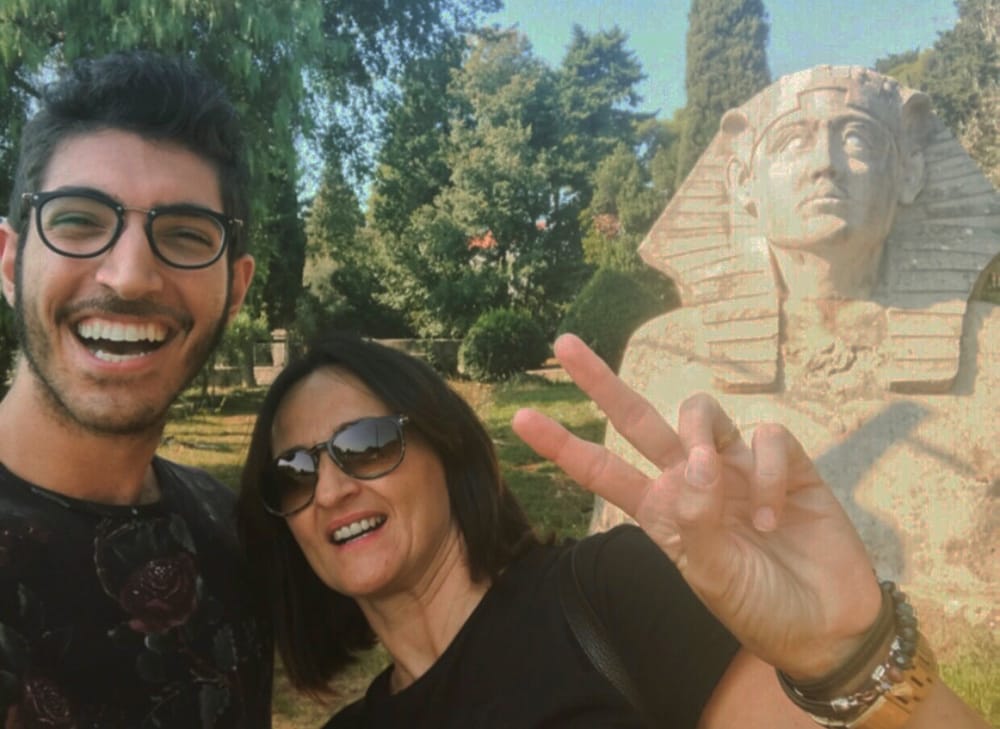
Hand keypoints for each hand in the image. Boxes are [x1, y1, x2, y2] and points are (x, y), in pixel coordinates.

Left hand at [511, 334, 882, 678]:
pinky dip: (768, 471)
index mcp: (663, 512)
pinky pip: (767, 435)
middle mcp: (693, 480)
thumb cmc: (761, 607)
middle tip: (562, 343)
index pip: (603, 470)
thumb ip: (698, 523)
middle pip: (638, 418)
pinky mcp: (785, 463)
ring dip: (702, 435)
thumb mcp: (716, 579)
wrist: (829, 626)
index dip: (564, 444)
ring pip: (700, 411)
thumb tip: (695, 463)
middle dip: (601, 382)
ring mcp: (737, 467)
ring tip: (722, 483)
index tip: (522, 417)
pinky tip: (774, 515)